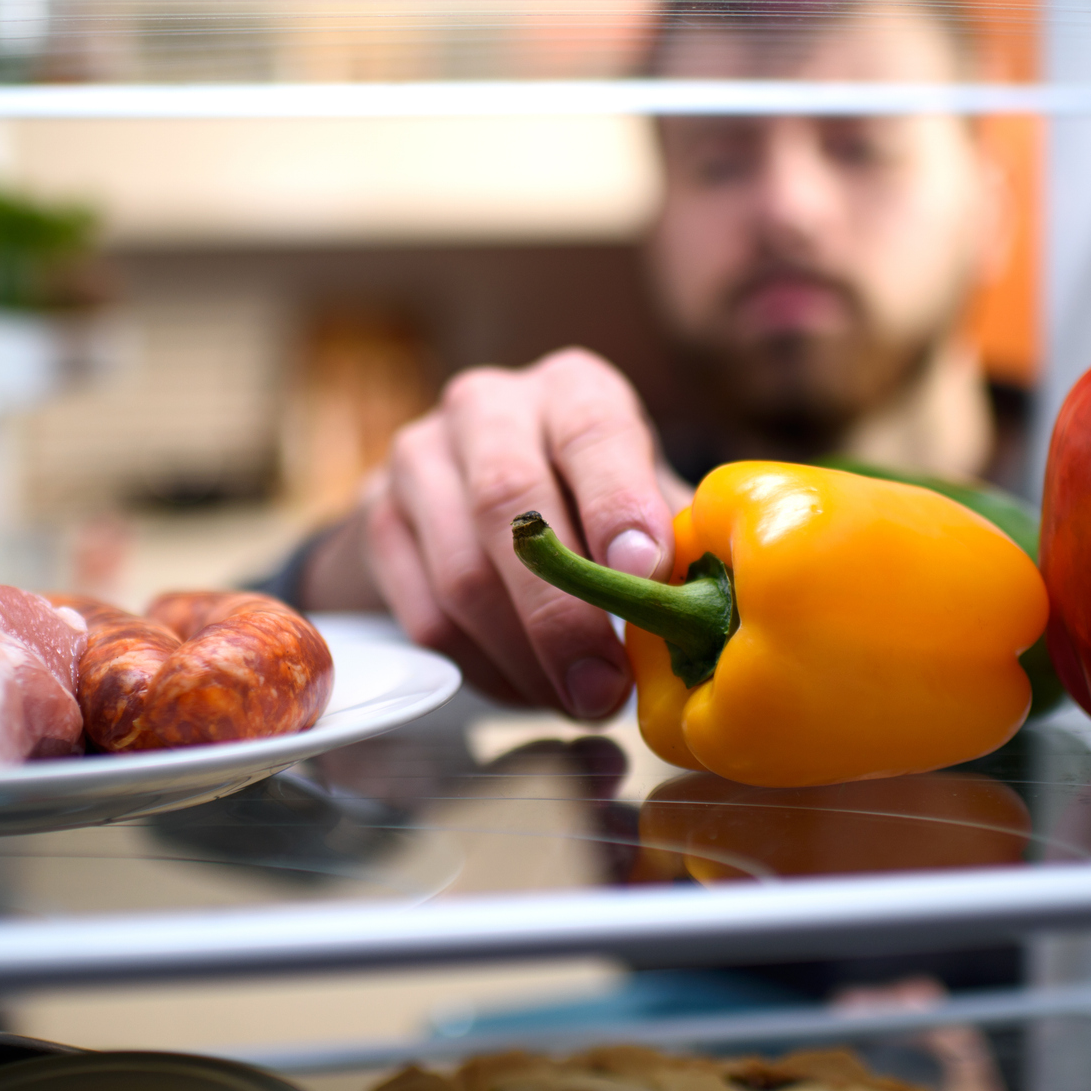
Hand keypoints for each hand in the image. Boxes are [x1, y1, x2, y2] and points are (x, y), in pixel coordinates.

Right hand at [302, 349, 684, 717]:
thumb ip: (674, 537)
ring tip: (574, 701)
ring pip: (462, 572)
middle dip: (561, 612)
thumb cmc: (585, 499)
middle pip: (509, 503)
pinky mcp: (378, 519)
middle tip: (603, 688)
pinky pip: (426, 617)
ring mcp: (420, 458)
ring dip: (523, 657)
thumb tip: (712, 603)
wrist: (467, 492)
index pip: (593, 431)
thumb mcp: (640, 496)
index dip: (618, 503)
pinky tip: (526, 688)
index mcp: (571, 388)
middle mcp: (488, 406)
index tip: (642, 572)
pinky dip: (483, 669)